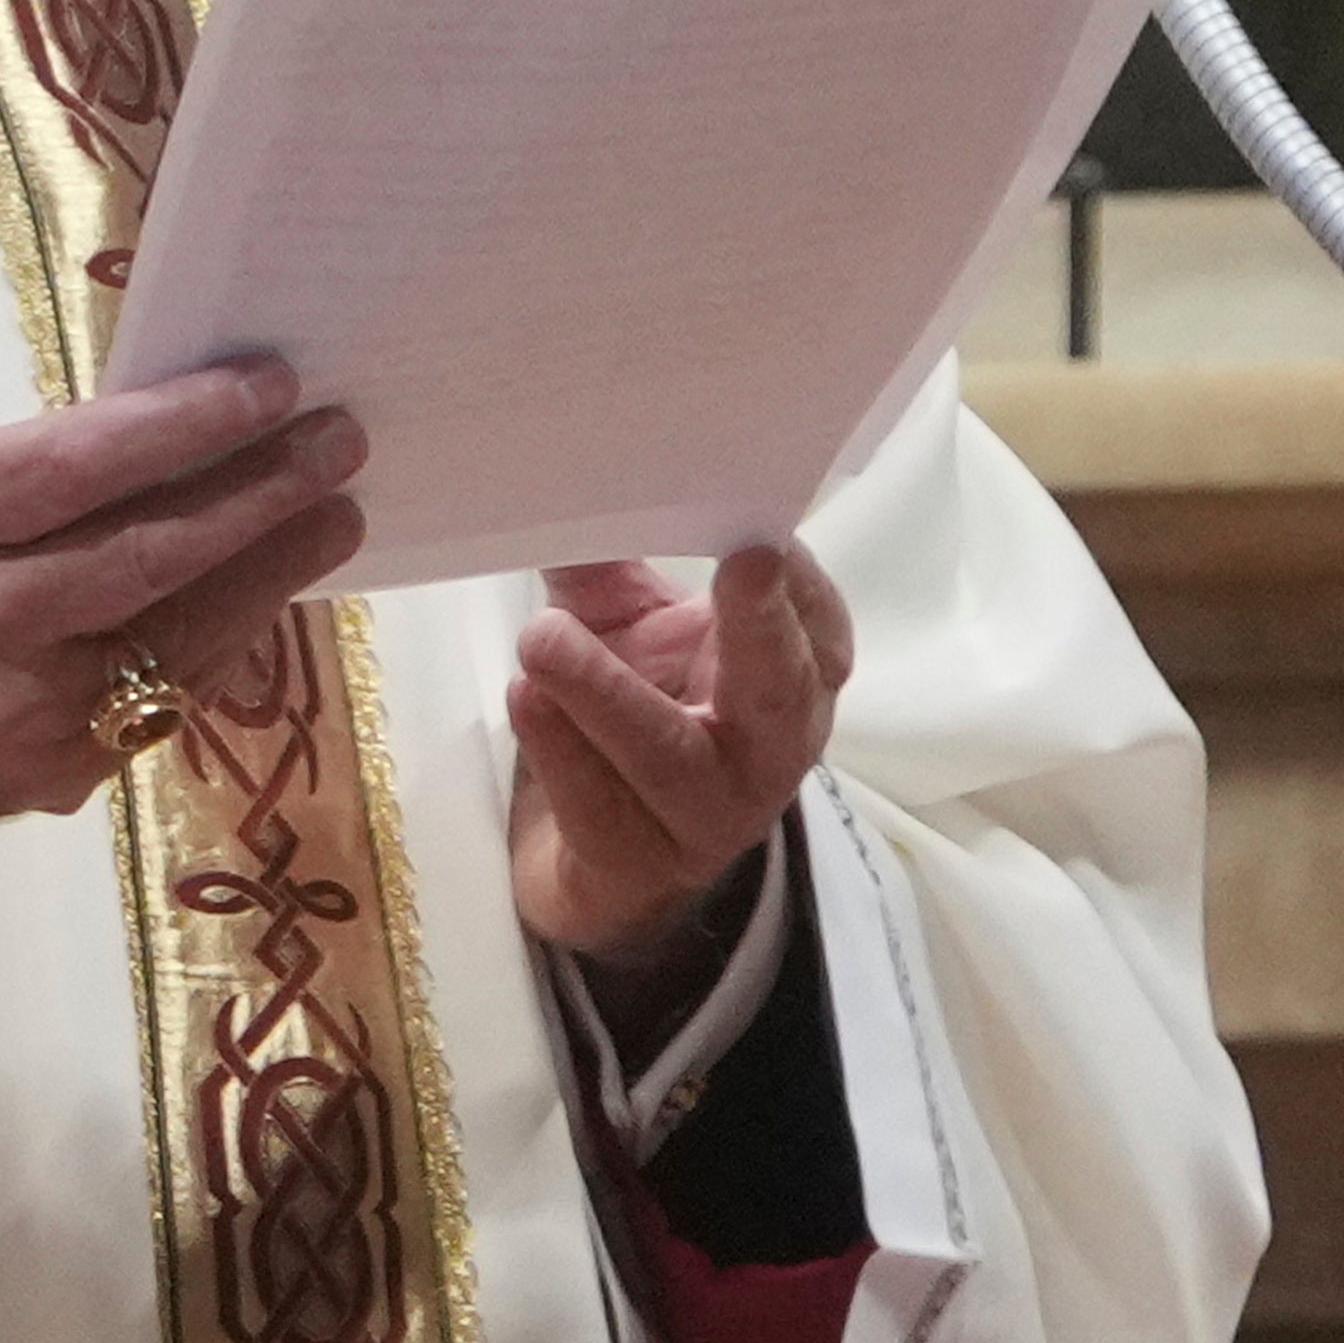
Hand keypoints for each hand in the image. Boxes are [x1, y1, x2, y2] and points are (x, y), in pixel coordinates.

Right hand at [0, 359, 366, 824]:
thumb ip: (37, 469)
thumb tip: (189, 436)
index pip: (75, 467)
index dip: (184, 425)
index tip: (273, 385)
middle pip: (145, 557)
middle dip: (259, 496)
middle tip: (340, 443)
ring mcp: (17, 717)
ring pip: (176, 637)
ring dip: (269, 571)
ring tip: (333, 514)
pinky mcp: (53, 780)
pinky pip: (162, 698)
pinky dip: (221, 638)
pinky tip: (265, 592)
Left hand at [509, 545, 854, 1008]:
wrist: (612, 848)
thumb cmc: (642, 703)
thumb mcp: (636, 625)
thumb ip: (612, 562)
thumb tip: (574, 482)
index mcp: (790, 679)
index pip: (818, 632)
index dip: (800, 588)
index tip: (766, 539)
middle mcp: (768, 751)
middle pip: (779, 694)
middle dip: (759, 628)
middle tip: (741, 562)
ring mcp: (705, 816)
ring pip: (670, 757)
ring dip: (608, 694)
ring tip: (544, 638)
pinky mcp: (634, 860)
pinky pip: (599, 807)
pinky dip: (558, 749)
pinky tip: (525, 698)